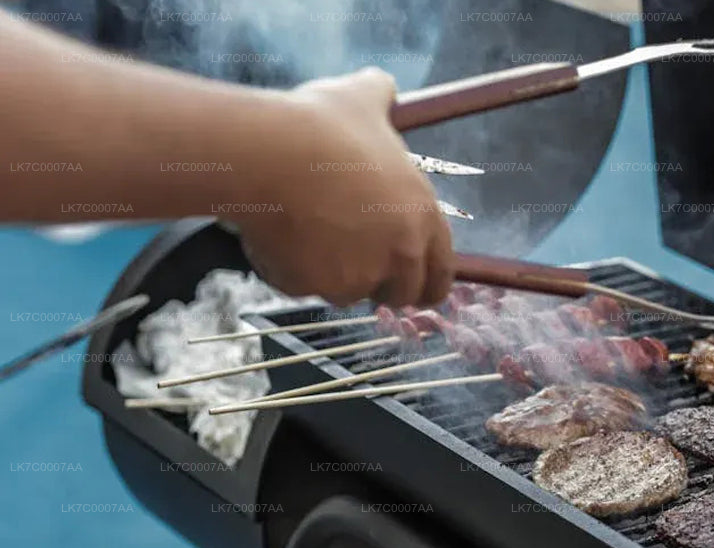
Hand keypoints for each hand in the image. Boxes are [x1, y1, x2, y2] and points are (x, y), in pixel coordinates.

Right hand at [232, 67, 454, 306]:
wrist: (268, 152)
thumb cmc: (320, 124)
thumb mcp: (363, 98)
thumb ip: (381, 96)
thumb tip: (382, 83)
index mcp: (422, 217)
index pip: (441, 275)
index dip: (427, 283)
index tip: (413, 285)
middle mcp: (399, 253)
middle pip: (400, 294)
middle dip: (379, 284)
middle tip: (352, 262)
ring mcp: (356, 276)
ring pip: (346, 292)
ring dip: (330, 274)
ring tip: (306, 229)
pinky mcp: (313, 286)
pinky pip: (300, 286)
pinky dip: (288, 270)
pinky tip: (276, 233)